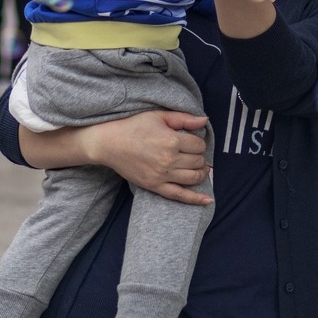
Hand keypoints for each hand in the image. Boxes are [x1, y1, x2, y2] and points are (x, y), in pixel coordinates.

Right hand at [85, 111, 212, 204]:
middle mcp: (169, 160)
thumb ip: (184, 119)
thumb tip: (205, 121)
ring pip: (193, 178)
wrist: (109, 143)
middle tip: (192, 153)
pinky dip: (196, 199)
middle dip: (199, 157)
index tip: (191, 141)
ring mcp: (162, 175)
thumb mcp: (159, 116)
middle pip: (198, 162)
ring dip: (200, 173)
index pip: (199, 146)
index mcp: (172, 140)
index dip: (199, 143)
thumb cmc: (134, 126)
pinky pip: (179, 196)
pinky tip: (208, 201)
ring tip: (199, 168)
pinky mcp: (155, 186)